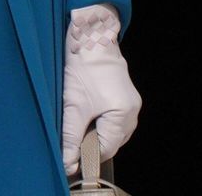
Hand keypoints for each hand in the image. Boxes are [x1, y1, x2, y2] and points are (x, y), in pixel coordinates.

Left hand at [61, 2, 141, 175]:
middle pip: (111, 142)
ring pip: (112, 132)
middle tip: (71, 133)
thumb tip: (68, 162)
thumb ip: (71, 137)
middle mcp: (132, 112)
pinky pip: (114, 120)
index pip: (106, 149)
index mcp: (123, 114)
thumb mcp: (73, 106)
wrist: (90, 38)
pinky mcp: (126, 98)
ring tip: (78, 117)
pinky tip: (87, 111)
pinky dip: (100, 121)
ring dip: (95, 132)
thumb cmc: (82, 67)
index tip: (69, 155)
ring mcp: (131, 104)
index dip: (86, 154)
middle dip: (90, 142)